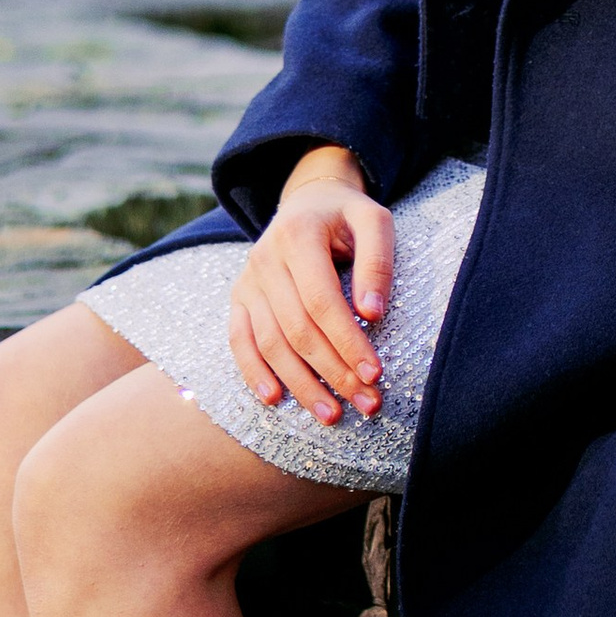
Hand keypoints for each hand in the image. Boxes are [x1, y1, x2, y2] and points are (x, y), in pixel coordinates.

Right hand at [229, 145, 394, 426]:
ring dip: (300, 384)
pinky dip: (253, 372)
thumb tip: (372, 314)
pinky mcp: (238, 298)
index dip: (347, 340)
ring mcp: (247, 280)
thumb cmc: (346, 216)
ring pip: (269, 342)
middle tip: (367, 403)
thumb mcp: (373, 221)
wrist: (307, 202)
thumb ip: (376, 262)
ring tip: (332, 414)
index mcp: (297, 235)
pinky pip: (239, 340)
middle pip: (297, 328)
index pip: (321, 300)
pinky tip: (275, 399)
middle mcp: (264, 258)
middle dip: (333, 372)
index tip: (374, 373)